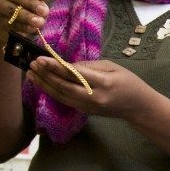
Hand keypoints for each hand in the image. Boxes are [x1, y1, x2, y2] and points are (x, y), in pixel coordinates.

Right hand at [0, 0, 49, 40]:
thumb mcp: (33, 0)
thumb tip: (43, 9)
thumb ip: (38, 1)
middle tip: (44, 11)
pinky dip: (23, 26)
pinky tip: (33, 28)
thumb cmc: (26, 6)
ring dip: (27, 16)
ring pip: (12, 9)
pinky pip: (11, 23)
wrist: (9, 23)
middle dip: (31, 3)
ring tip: (40, 22)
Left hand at [26, 59, 148, 118]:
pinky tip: (43, 84)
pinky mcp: (85, 112)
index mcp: (104, 83)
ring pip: (61, 96)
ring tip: (31, 74)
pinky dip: (52, 92)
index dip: (56, 66)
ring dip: (44, 85)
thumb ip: (90, 65)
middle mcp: (94, 97)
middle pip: (64, 87)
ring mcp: (89, 107)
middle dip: (46, 76)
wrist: (138, 106)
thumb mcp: (113, 66)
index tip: (41, 59)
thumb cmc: (129, 82)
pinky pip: (65, 101)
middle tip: (32, 64)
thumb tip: (68, 65)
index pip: (75, 74)